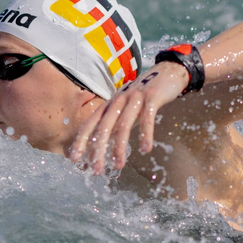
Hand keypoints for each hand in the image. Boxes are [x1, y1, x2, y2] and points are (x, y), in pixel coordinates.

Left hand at [68, 62, 188, 172]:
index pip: (90, 124)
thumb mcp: (124, 107)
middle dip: (98, 150)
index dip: (81, 141)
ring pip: (122, 125)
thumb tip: (103, 146)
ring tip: (118, 166)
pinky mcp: (152, 97)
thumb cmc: (143, 95)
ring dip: (119, 147)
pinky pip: (147, 118)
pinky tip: (146, 150)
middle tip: (96, 170)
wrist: (167, 72)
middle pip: (103, 128)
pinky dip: (145, 135)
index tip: (74, 158)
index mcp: (109, 104)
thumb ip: (115, 123)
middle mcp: (118, 101)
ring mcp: (134, 98)